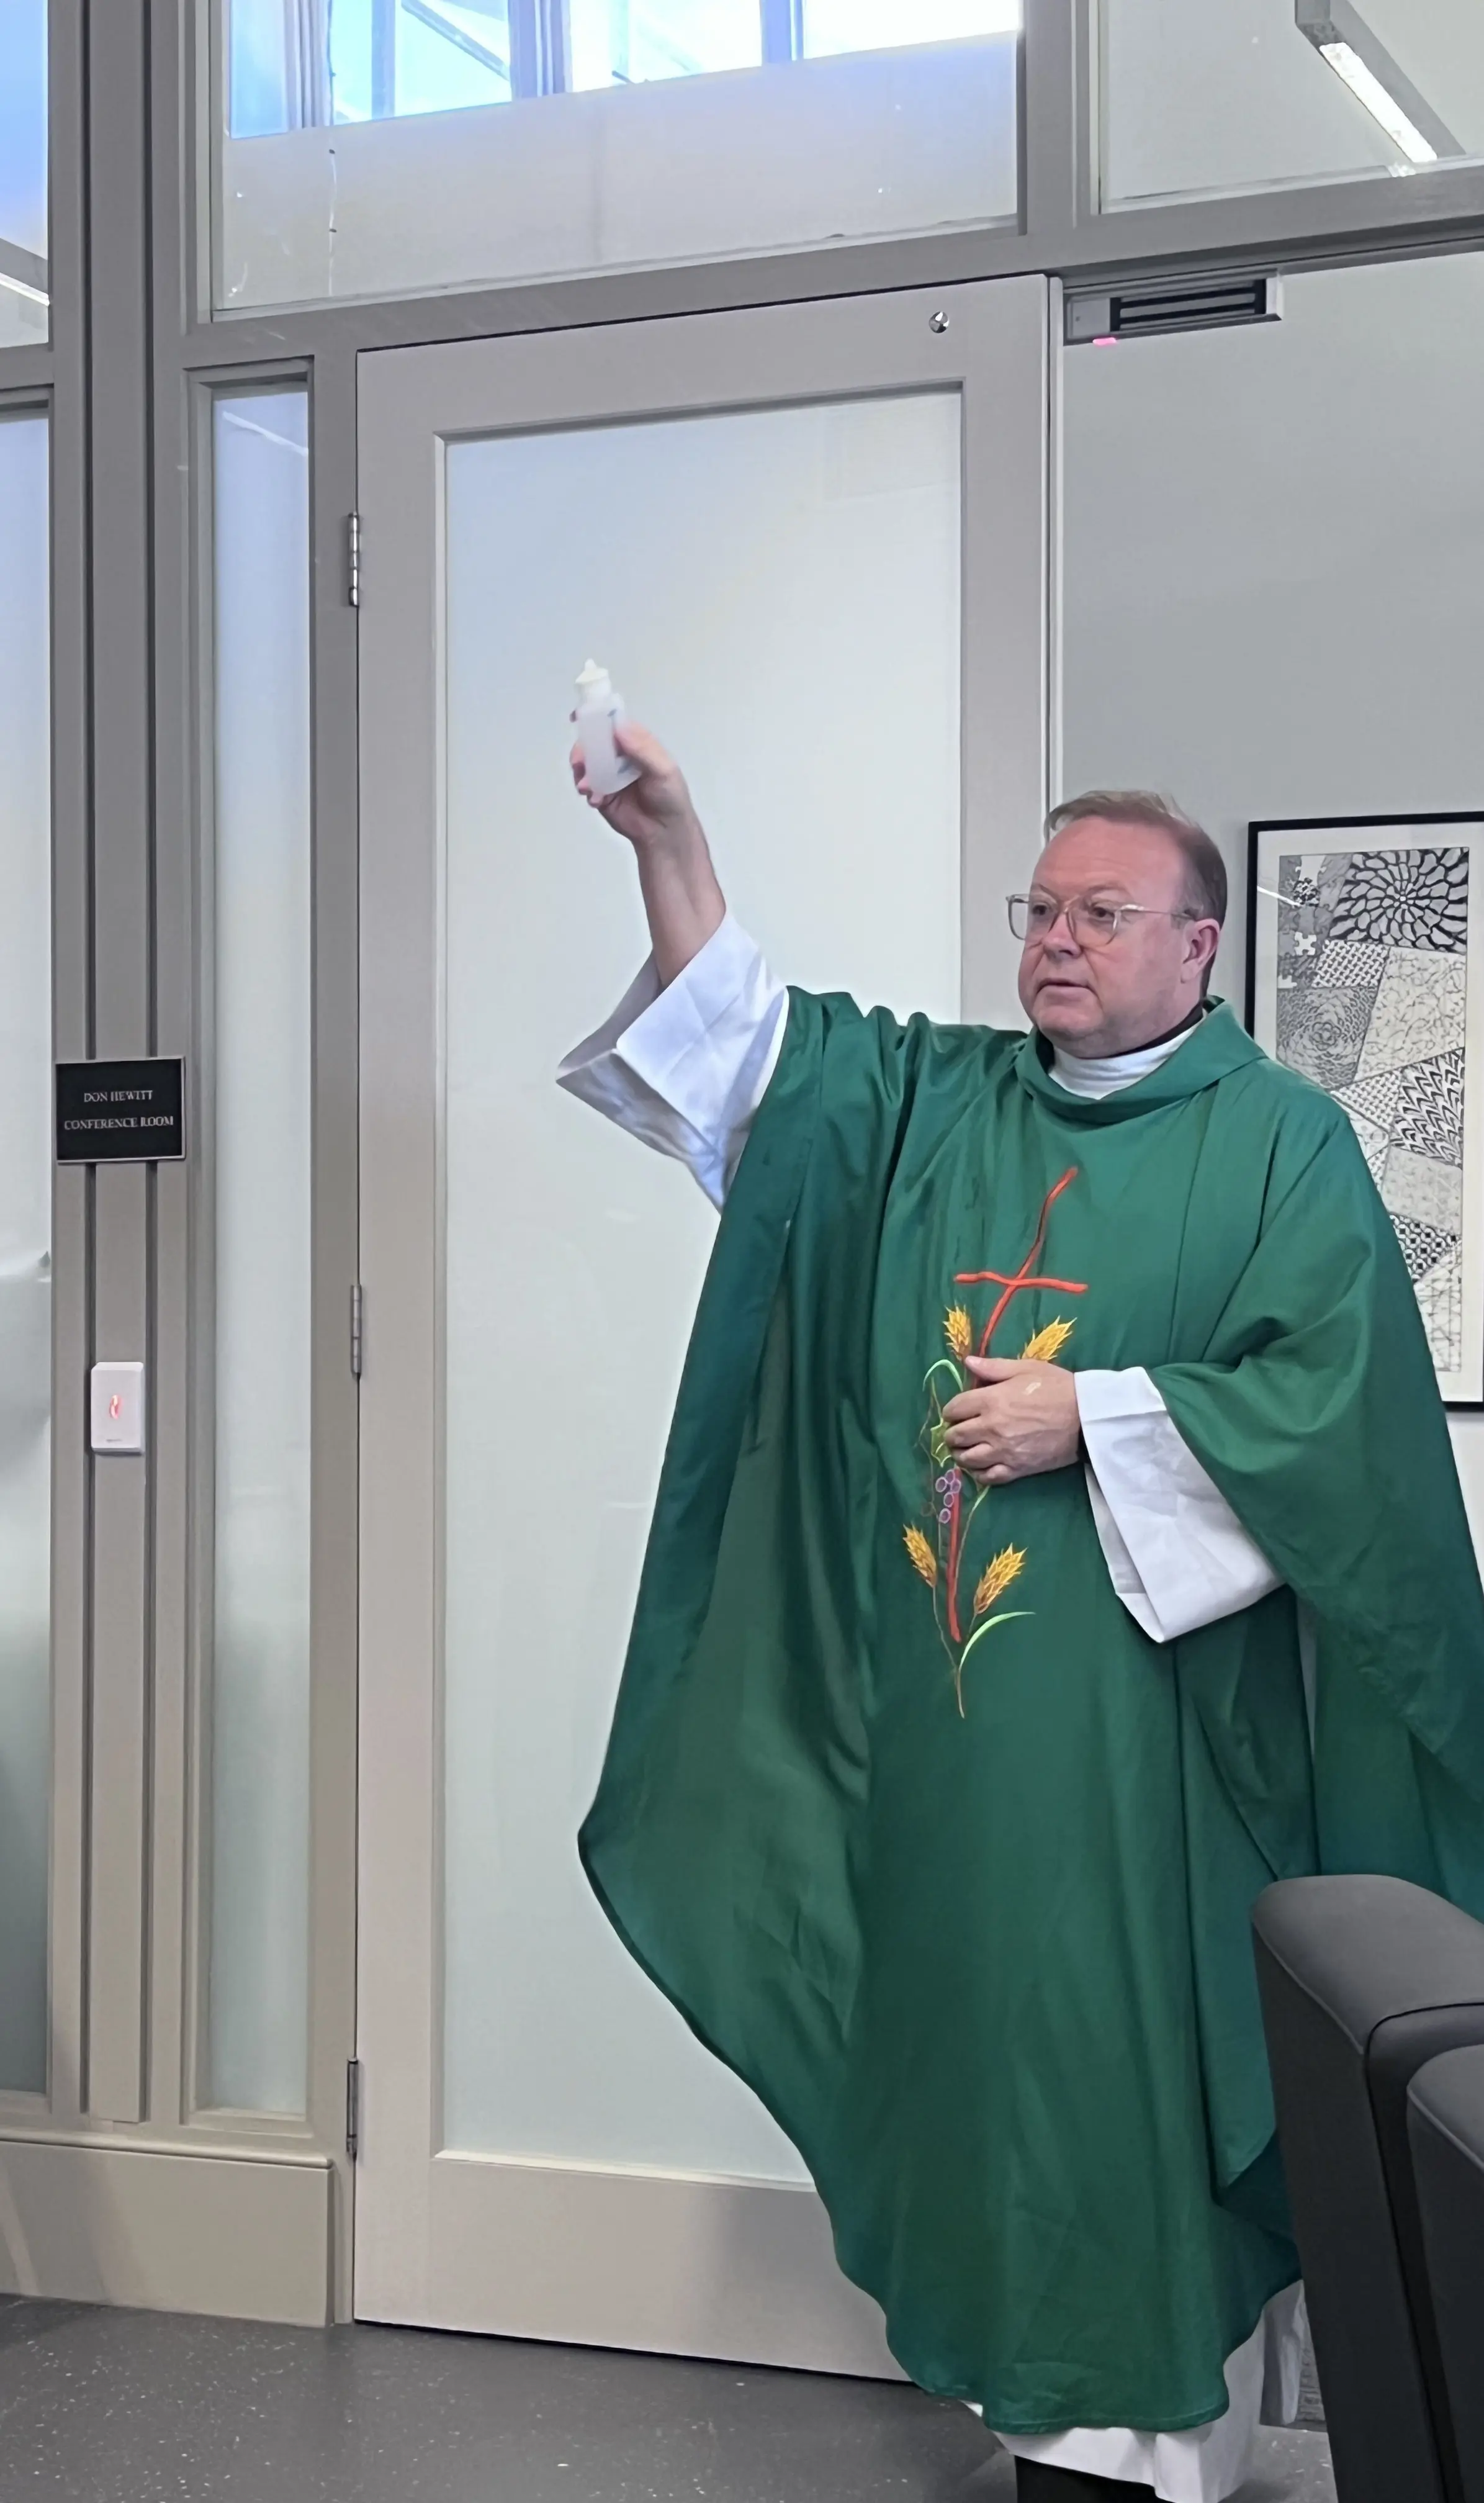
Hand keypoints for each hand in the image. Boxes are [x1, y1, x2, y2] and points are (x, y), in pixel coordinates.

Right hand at [570, 720, 703, 856]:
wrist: (664, 832)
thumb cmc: (670, 796)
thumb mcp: (664, 769)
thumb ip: (642, 748)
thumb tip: (618, 727)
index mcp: (636, 743)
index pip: (614, 724)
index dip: (597, 718)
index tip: (579, 716)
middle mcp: (619, 755)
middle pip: (593, 742)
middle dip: (583, 749)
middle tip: (579, 762)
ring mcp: (608, 774)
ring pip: (586, 763)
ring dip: (581, 771)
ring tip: (586, 786)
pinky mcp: (600, 793)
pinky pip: (586, 786)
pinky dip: (587, 790)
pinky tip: (596, 799)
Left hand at [942, 1356, 1080, 1485]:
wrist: (1086, 1417)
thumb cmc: (1057, 1387)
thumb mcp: (1026, 1368)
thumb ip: (993, 1367)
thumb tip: (967, 1362)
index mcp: (991, 1400)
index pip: (954, 1409)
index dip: (950, 1411)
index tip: (955, 1412)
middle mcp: (991, 1428)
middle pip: (956, 1436)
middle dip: (952, 1434)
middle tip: (956, 1432)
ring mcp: (1003, 1451)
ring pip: (967, 1459)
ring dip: (960, 1454)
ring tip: (964, 1450)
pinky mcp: (1017, 1469)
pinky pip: (988, 1477)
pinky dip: (979, 1473)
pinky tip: (980, 1467)